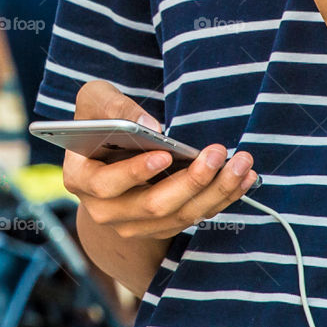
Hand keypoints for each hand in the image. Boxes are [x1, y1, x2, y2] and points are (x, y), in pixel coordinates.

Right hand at [64, 80, 257, 240]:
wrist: (106, 158)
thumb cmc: (101, 121)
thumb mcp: (95, 100)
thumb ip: (112, 106)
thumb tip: (150, 127)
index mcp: (81, 179)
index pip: (105, 184)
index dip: (134, 173)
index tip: (164, 154)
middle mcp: (106, 210)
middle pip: (152, 206)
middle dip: (190, 180)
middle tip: (217, 152)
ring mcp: (135, 224)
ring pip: (180, 215)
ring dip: (216, 190)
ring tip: (241, 163)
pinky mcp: (163, 226)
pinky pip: (195, 215)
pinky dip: (223, 197)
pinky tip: (244, 176)